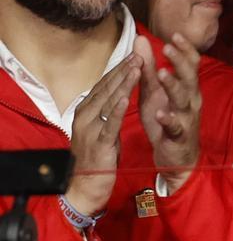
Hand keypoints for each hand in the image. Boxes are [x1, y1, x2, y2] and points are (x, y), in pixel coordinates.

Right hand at [64, 56, 141, 215]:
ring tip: (137, 68)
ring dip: (123, 84)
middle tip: (139, 54)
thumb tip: (117, 92)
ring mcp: (90, 129)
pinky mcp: (98, 143)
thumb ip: (108, 111)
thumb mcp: (103, 128)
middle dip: (124, 71)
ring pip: (108, 101)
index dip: (119, 69)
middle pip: (107, 88)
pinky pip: (109, 123)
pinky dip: (117, 109)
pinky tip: (125, 98)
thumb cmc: (97, 156)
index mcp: (86, 110)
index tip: (134, 55)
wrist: (85, 186)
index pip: (104, 85)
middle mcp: (85, 116)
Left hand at [134, 34, 201, 191]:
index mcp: (186, 88)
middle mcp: (190, 100)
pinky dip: (169, 119)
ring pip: (183, 99)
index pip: (190, 64)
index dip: (184, 50)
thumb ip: (147, 67)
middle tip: (168, 47)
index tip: (175, 35)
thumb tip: (141, 40)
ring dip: (173, 86)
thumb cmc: (165, 120)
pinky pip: (175, 126)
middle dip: (180, 62)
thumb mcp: (154, 92)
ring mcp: (186, 118)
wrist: (176, 157)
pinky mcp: (179, 136)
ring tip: (162, 74)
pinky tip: (162, 113)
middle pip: (189, 77)